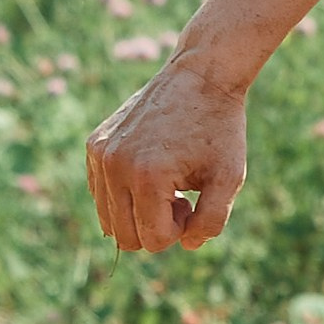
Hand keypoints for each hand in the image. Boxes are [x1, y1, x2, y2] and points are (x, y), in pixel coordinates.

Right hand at [85, 56, 248, 253]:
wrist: (199, 78)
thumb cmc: (218, 130)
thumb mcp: (228, 179)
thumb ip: (211, 222)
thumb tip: (185, 245)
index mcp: (146, 176)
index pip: (152, 240)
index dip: (179, 231)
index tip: (193, 202)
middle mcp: (114, 165)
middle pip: (125, 237)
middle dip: (157, 227)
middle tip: (181, 198)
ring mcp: (99, 154)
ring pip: (109, 220)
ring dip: (141, 213)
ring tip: (167, 186)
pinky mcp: (94, 145)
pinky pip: (100, 194)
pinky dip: (124, 196)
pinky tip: (151, 173)